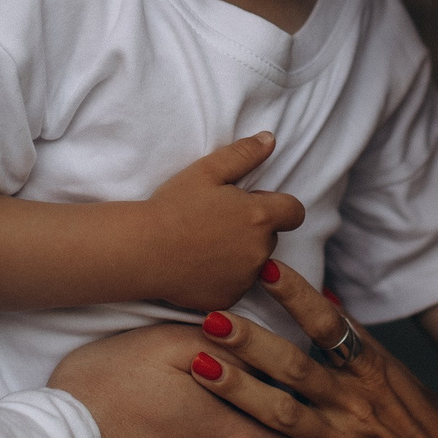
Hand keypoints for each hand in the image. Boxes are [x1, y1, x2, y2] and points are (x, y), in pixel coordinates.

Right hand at [146, 134, 305, 311]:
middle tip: (216, 222)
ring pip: (254, 263)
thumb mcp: (207, 170)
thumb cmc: (173, 206)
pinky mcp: (228, 298)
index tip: (250, 204)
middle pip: (272, 237)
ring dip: (240, 253)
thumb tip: (271, 139)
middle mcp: (260, 251)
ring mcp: (245, 279)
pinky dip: (224, 277)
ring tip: (204, 243)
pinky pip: (235, 285)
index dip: (277, 206)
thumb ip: (244, 154)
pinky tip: (198, 265)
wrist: (142, 250)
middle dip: (253, 229)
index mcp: (260, 217)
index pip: (294, 212)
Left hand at [185, 260, 437, 437]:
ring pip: (281, 414)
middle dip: (249, 340)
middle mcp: (353, 402)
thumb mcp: (401, 381)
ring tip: (199, 368)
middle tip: (208, 316)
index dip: (296, 295)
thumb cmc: (435, 436)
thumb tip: (328, 301)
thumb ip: (359, 347)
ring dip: (237, 391)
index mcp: (371, 371)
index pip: (330, 324)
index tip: (262, 268)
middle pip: (293, 365)